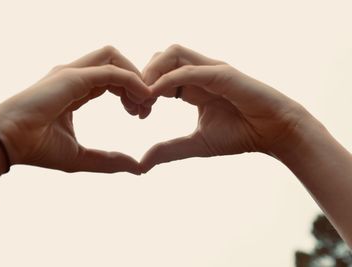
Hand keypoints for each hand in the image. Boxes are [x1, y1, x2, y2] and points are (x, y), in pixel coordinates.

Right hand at [0, 46, 150, 173]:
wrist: (8, 143)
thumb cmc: (37, 148)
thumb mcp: (81, 157)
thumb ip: (109, 160)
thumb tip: (137, 167)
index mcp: (77, 90)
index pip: (111, 80)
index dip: (131, 92)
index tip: (141, 114)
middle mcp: (75, 77)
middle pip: (116, 64)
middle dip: (137, 82)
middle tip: (146, 108)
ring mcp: (72, 73)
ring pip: (113, 58)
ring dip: (135, 76)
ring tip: (144, 102)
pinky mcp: (72, 76)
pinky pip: (110, 70)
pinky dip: (131, 80)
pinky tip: (141, 97)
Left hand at [141, 44, 309, 171]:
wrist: (274, 133)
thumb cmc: (240, 134)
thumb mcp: (196, 144)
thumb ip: (169, 150)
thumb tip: (141, 164)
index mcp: (191, 86)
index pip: (158, 75)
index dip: (142, 90)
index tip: (136, 112)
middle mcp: (199, 73)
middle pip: (160, 58)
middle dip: (141, 77)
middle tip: (136, 103)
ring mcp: (211, 70)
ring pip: (172, 54)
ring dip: (152, 72)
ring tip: (144, 97)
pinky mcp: (222, 74)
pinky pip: (188, 70)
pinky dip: (168, 80)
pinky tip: (155, 96)